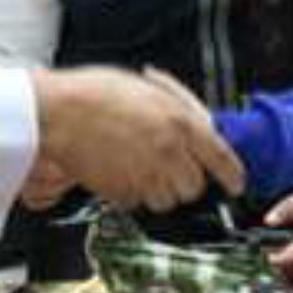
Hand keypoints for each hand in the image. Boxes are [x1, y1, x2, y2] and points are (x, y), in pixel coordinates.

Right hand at [30, 65, 244, 212]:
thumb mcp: (147, 90)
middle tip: (168, 167)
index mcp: (179, 122)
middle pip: (194, 187)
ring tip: (137, 166)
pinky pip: (136, 202)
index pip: (221, 158)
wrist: (56, 112)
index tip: (236, 184)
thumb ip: (177, 110)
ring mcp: (145, 175)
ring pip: (167, 200)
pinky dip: (131, 192)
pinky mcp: (122, 192)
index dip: (233, 175)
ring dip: (157, 190)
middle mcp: (168, 152)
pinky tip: (117, 170)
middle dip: (185, 181)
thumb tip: (197, 127)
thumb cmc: (94, 93)